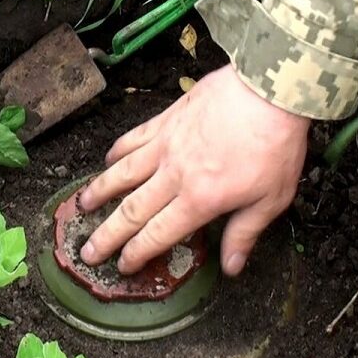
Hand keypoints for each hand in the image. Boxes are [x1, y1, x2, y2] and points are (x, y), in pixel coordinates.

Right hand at [78, 65, 309, 276]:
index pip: (158, 234)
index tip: (122, 266)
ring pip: (123, 173)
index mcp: (199, 200)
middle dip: (108, 234)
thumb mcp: (271, 199)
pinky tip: (108, 159)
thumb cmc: (275, 144)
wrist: (268, 90)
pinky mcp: (167, 119)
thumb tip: (230, 267)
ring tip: (82, 205)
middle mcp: (174, 175)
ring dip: (100, 192)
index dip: (137, 253)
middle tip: (88, 251)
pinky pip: (134, 138)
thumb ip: (244, 234)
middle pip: (132, 211)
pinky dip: (117, 151)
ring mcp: (166, 145)